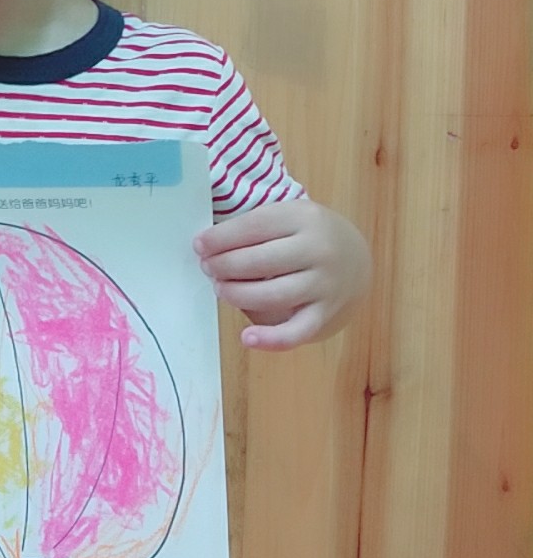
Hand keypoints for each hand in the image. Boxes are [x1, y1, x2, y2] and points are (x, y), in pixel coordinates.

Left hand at [192, 198, 369, 350]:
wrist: (357, 260)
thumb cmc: (306, 236)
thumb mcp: (288, 218)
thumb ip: (254, 228)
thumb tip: (207, 248)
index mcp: (303, 217)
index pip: (254, 227)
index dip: (221, 238)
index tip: (199, 246)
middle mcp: (318, 250)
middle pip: (260, 261)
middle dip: (224, 266)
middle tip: (208, 268)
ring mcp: (325, 285)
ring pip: (272, 295)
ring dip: (237, 294)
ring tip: (221, 289)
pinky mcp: (326, 316)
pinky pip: (296, 332)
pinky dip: (270, 339)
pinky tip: (246, 338)